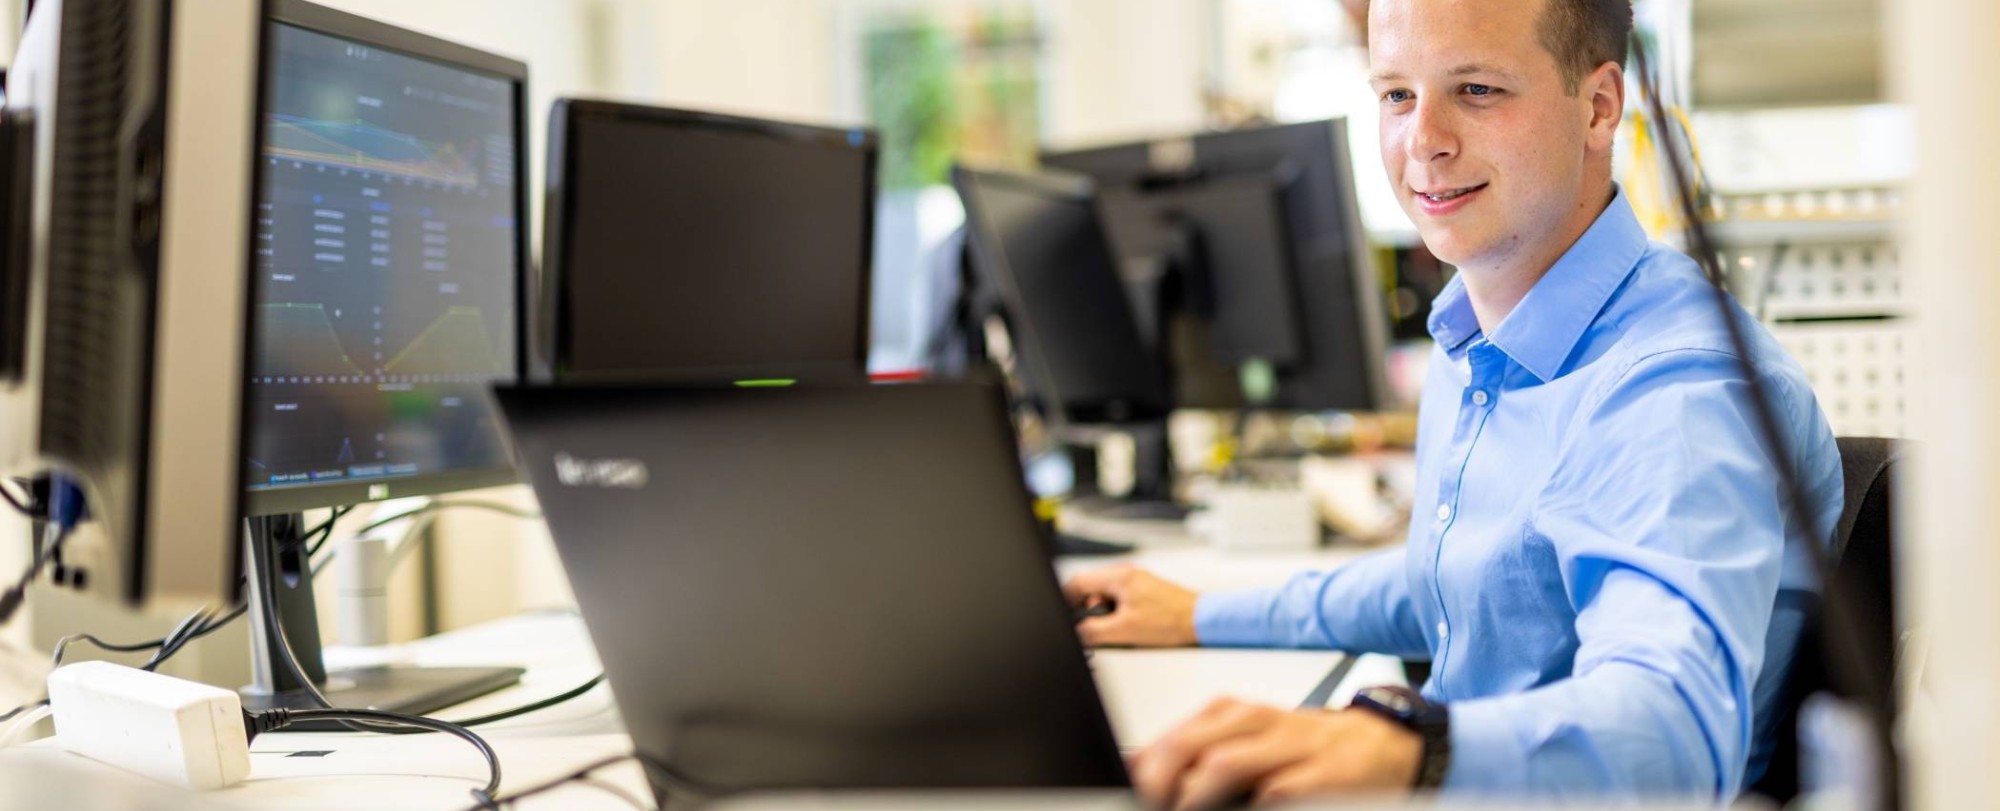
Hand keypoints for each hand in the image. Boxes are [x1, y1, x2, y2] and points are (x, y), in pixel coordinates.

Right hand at [1060, 564, 1198, 646]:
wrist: (1200, 621)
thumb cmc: (1171, 620)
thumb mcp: (1124, 631)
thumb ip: (1094, 631)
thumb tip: (1077, 632)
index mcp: (1119, 576)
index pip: (1078, 581)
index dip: (1066, 599)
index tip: (1063, 613)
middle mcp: (1127, 573)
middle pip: (1091, 587)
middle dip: (1088, 609)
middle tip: (1096, 627)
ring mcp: (1137, 580)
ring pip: (1106, 594)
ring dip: (1104, 612)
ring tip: (1117, 629)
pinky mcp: (1144, 590)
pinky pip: (1120, 598)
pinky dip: (1117, 612)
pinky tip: (1128, 626)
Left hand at [1129, 698, 1420, 810]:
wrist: (1384, 743)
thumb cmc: (1309, 749)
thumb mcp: (1248, 742)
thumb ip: (1199, 754)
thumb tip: (1140, 768)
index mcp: (1234, 715)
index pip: (1173, 737)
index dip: (1144, 765)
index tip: (1129, 787)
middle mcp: (1258, 723)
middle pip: (1189, 746)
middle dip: (1159, 780)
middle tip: (1148, 801)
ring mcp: (1291, 747)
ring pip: (1226, 763)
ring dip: (1194, 793)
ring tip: (1180, 809)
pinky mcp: (1324, 773)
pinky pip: (1279, 790)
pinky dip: (1257, 803)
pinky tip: (1245, 810)